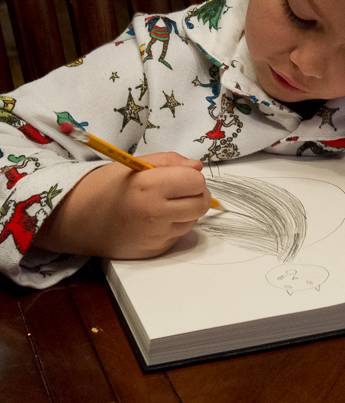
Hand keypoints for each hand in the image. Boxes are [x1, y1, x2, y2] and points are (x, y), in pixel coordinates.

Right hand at [33, 152, 210, 258]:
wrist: (75, 219)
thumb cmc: (104, 187)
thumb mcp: (134, 164)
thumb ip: (170, 161)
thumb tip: (198, 167)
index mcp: (149, 186)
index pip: (196, 181)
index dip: (191, 176)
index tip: (178, 176)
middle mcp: (155, 213)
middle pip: (201, 203)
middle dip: (195, 194)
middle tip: (178, 189)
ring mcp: (156, 236)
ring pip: (193, 220)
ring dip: (186, 211)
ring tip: (162, 204)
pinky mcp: (155, 251)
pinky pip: (178, 235)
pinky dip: (173, 226)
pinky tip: (153, 220)